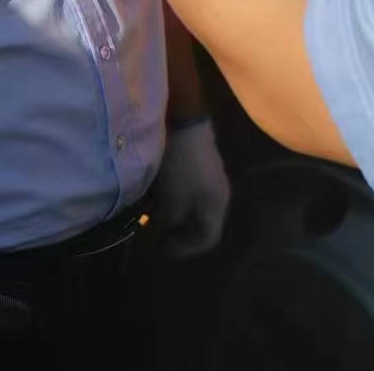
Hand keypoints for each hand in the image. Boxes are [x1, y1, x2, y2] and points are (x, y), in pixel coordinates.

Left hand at [154, 119, 230, 258]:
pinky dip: (176, 201)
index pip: (208, 238)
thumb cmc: (181, 167)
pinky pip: (190, 193)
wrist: (183, 123)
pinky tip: (158, 199)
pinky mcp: (199, 165)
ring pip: (195, 208)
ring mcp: (210, 177)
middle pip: (202, 224)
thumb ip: (170, 223)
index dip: (186, 249)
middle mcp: (218, 193)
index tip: (163, 251)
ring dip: (176, 217)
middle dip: (180, 234)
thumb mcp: (173, 200)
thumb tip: (165, 233)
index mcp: (217, 205)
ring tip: (154, 219)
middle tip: (158, 237)